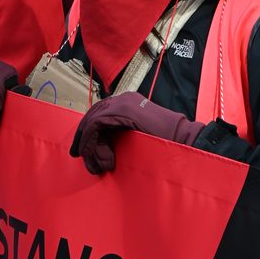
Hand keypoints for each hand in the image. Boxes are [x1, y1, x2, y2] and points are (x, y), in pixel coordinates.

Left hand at [70, 93, 203, 173]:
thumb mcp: (137, 134)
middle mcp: (123, 98)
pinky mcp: (122, 112)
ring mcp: (122, 102)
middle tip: (78, 154)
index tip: (82, 148)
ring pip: (92, 119)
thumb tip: (105, 144)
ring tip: (87, 160)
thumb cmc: (164, 141)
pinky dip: (91, 142)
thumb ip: (122, 133)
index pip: (100, 112)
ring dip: (87, 142)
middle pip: (93, 114)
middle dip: (83, 136)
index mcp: (128, 102)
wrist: (182, 138)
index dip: (88, 130)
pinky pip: (96, 125)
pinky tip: (93, 156)